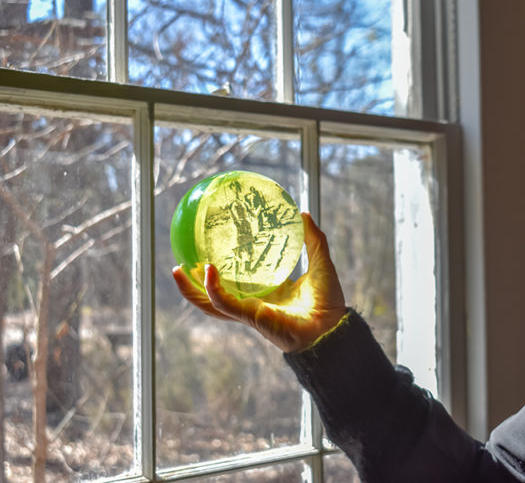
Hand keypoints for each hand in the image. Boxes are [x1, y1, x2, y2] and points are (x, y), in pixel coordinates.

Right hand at [172, 212, 346, 352]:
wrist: (332, 327)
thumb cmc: (328, 302)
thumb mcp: (320, 263)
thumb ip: (313, 239)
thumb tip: (303, 213)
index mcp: (267, 292)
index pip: (236, 283)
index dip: (220, 272)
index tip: (206, 252)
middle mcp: (254, 303)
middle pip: (214, 297)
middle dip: (193, 285)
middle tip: (178, 265)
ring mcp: (249, 311)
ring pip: (210, 304)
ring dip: (190, 290)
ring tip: (176, 270)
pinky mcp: (250, 316)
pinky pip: (224, 303)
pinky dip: (212, 289)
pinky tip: (207, 271)